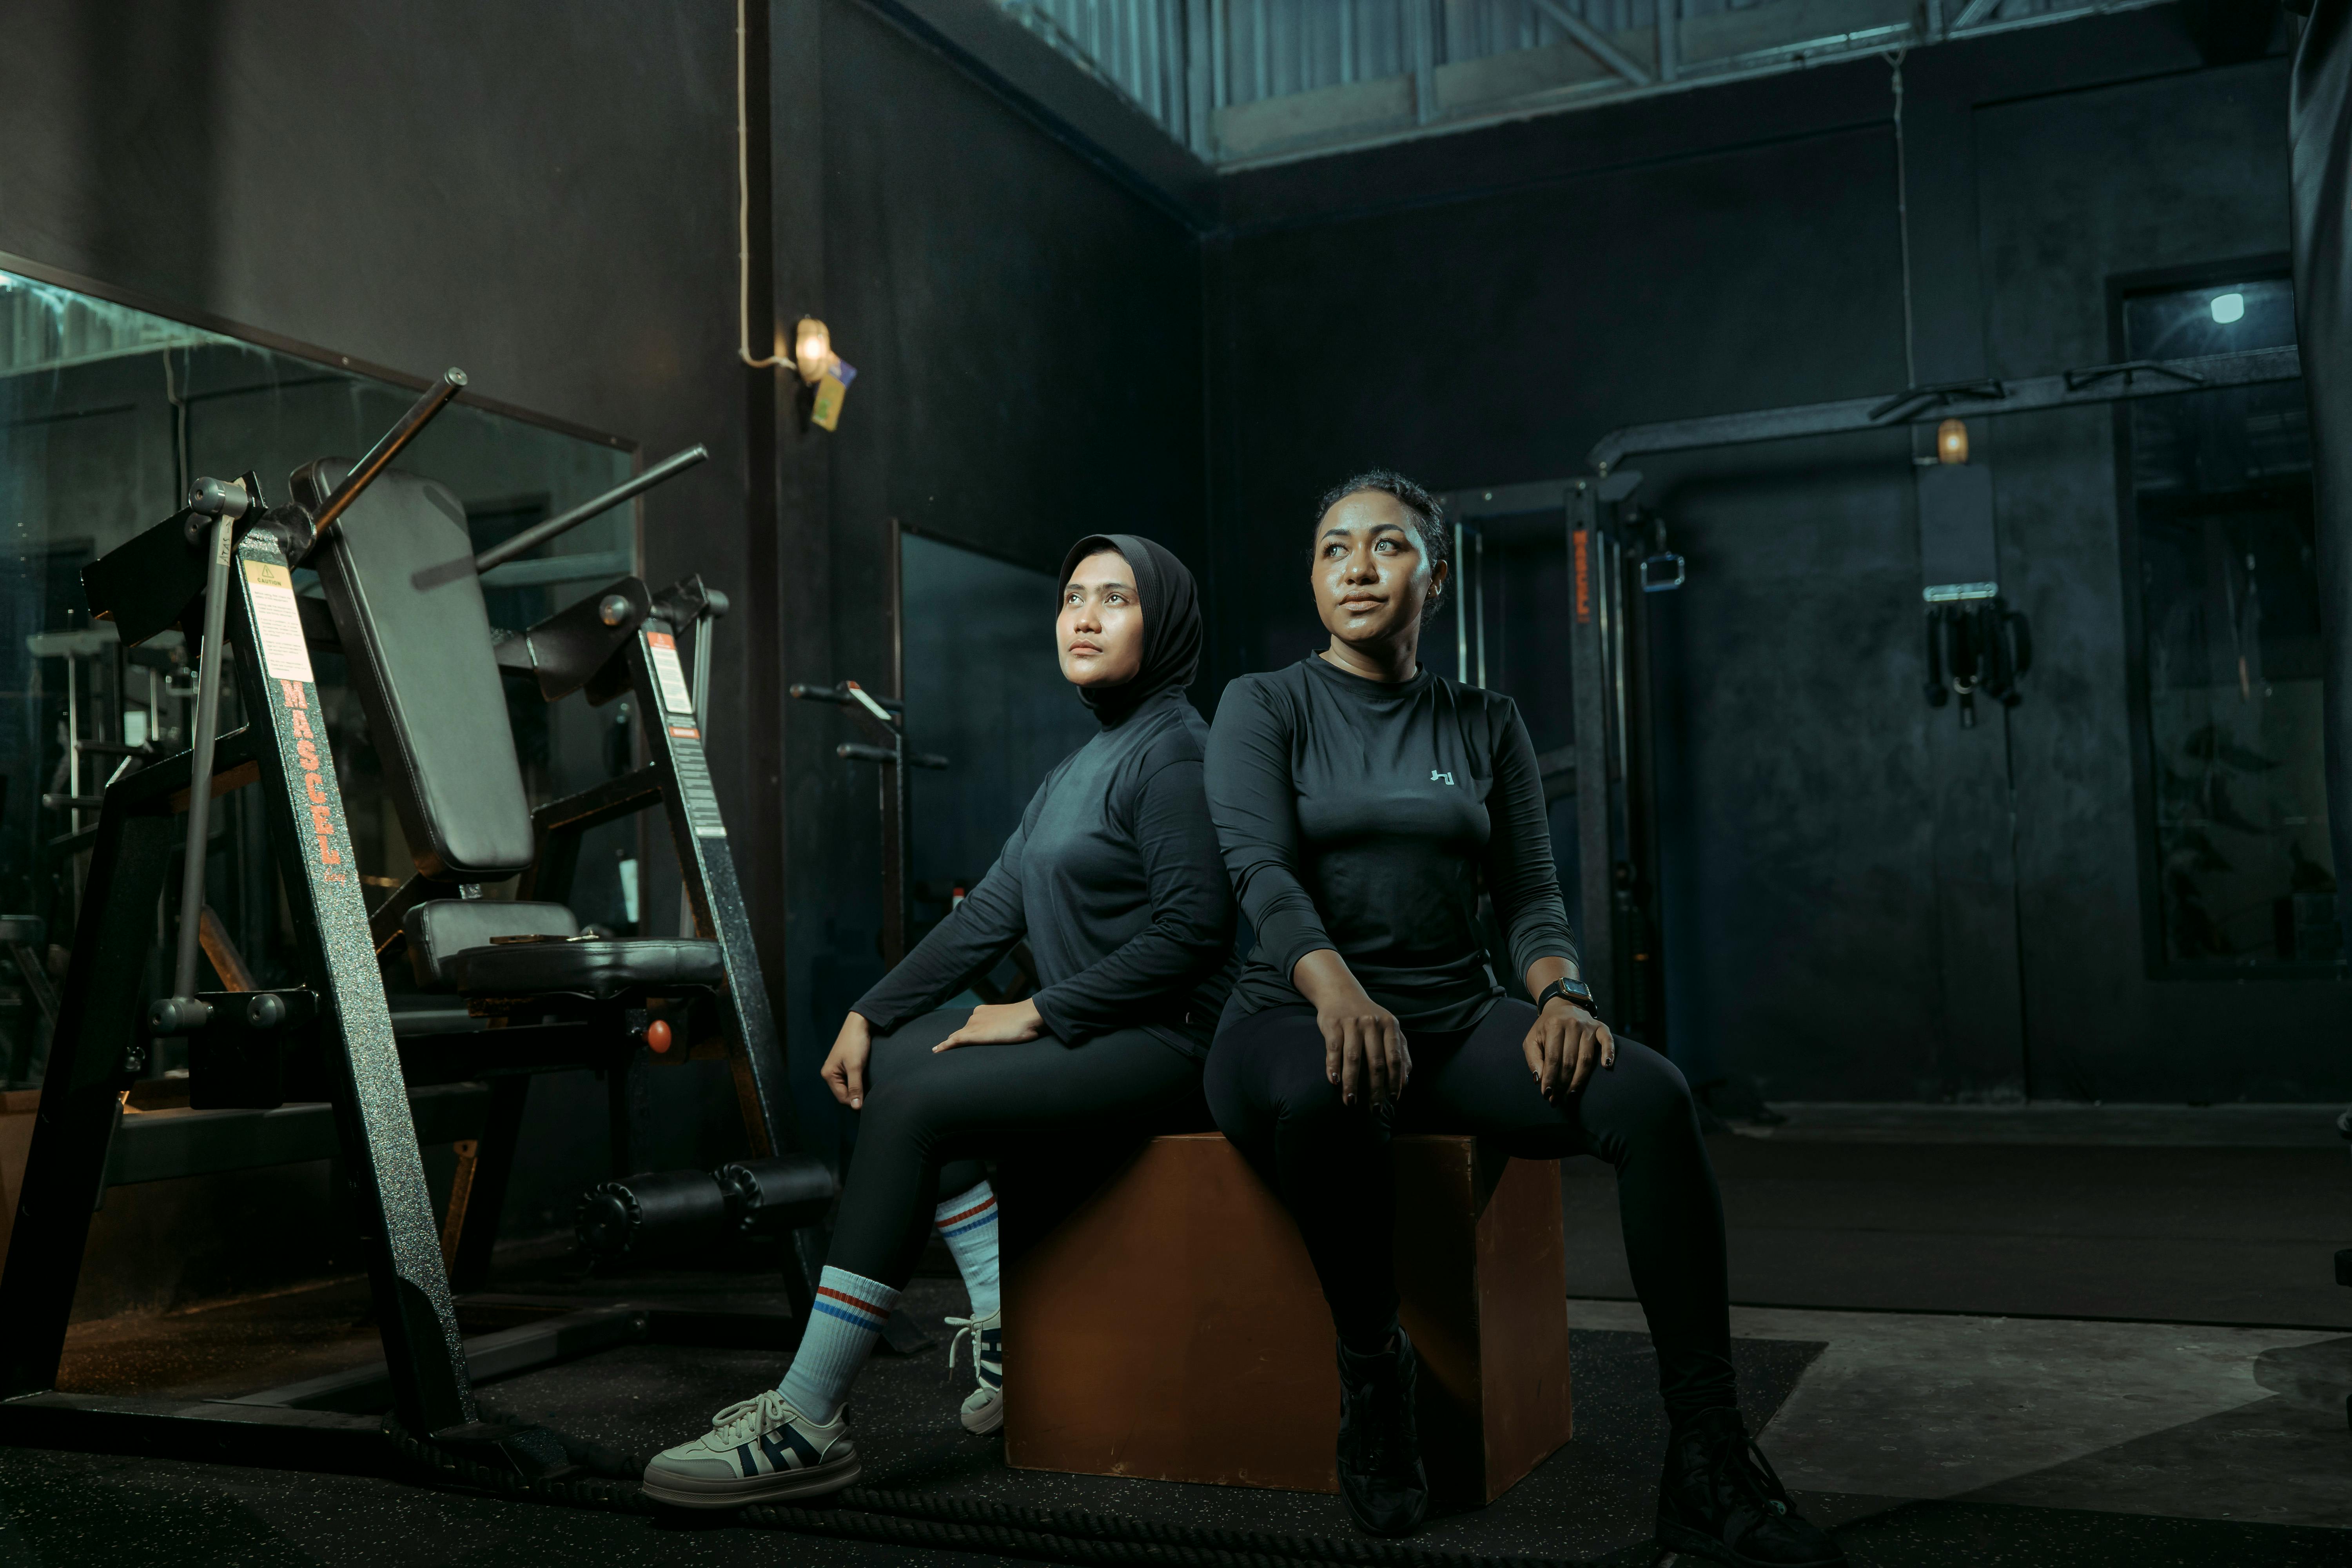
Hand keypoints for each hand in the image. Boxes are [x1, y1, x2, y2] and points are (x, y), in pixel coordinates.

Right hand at [822, 1011, 873, 1108]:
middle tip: (871, 1095)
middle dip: (856, 1095)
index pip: (842, 1098)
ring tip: (869, 1087)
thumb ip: (855, 1087)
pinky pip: (850, 1079)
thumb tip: (856, 1107)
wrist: (860, 1022)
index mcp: (828, 1075)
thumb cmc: (855, 1043)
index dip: (855, 1102)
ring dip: (858, 1089)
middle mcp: (830, 1073)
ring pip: (848, 1087)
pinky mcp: (845, 1065)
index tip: (870, 1103)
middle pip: (844, 1093)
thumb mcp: (855, 1066)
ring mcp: (837, 1069)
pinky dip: (858, 1082)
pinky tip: (866, 1080)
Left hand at [937, 999, 1043, 1050]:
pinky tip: (937, 1051)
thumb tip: (1007, 1034)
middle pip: (961, 1031)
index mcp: (984, 1011)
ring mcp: (973, 1024)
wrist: (1030, 1015)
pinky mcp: (973, 1034)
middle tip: (942, 1049)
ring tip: (939, 1052)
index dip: (961, 1034)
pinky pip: (954, 1041)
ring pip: (957, 1037)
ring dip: (950, 1044)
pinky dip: (944, 1046)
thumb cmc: (1027, 1021)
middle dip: (953, 1040)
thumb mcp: (1012, 1023)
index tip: (954, 1041)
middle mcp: (975, 1016)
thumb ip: (1004, 1027)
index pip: (970, 1026)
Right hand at [1314, 994, 1410, 1109]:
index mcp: (1390, 1025)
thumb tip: (1406, 1081)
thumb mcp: (1389, 1028)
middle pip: (1376, 1062)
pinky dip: (1333, 1067)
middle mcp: (1372, 1023)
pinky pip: (1333, 1050)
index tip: (1393, 1100)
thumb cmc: (1368, 1017)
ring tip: (1351, 1102)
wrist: (1340, 993)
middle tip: (1374, 1109)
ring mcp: (1352, 1023)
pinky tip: (1334, 1082)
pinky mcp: (1333, 1025)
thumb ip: (1401, 1051)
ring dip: (1352, 1084)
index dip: (1395, 1081)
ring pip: (1353, 1059)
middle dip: (1375, 1089)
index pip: (1395, 1058)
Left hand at [1524, 998, 1613, 1101]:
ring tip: (1572, 1094)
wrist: (1562, 1005)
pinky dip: (1609, 1053)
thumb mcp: (1532, 1039)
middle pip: (1570, 1061)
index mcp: (1554, 1025)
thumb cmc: (1545, 1027)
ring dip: (1579, 1079)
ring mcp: (1588, 1026)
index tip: (1547, 1094)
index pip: (1553, 1058)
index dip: (1550, 1078)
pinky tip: (1606, 1066)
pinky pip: (1607, 1041)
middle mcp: (1572, 1024)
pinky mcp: (1601, 1027)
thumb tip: (1539, 1080)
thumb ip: (1533, 1059)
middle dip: (1563, 1083)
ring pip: (1586, 1058)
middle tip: (1557, 1099)